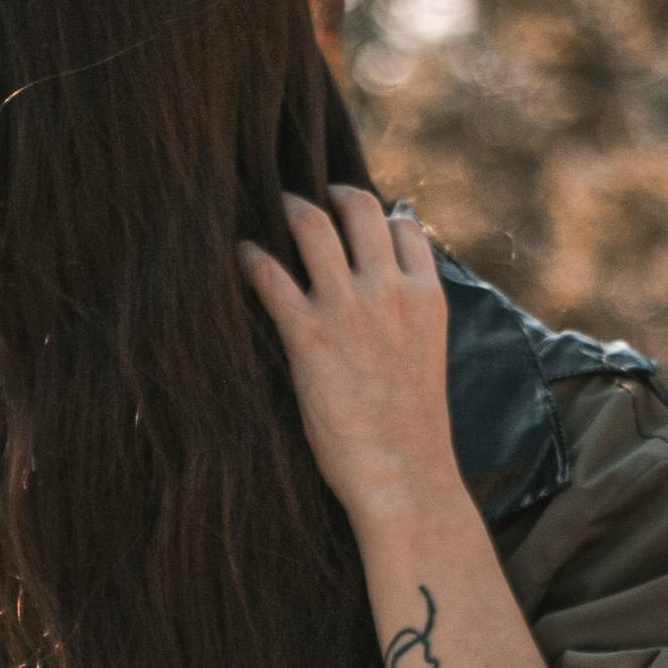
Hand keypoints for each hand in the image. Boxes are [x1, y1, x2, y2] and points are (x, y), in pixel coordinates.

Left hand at [240, 184, 452, 534]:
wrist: (403, 472)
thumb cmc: (412, 429)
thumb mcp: (427, 356)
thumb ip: (410, 317)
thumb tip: (388, 297)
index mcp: (426, 296)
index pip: (405, 228)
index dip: (380, 215)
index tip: (359, 214)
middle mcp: (389, 290)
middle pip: (361, 209)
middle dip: (334, 194)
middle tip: (313, 196)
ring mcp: (348, 308)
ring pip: (313, 225)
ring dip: (291, 210)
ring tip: (275, 208)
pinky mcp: (308, 335)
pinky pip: (270, 275)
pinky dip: (251, 257)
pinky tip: (240, 254)